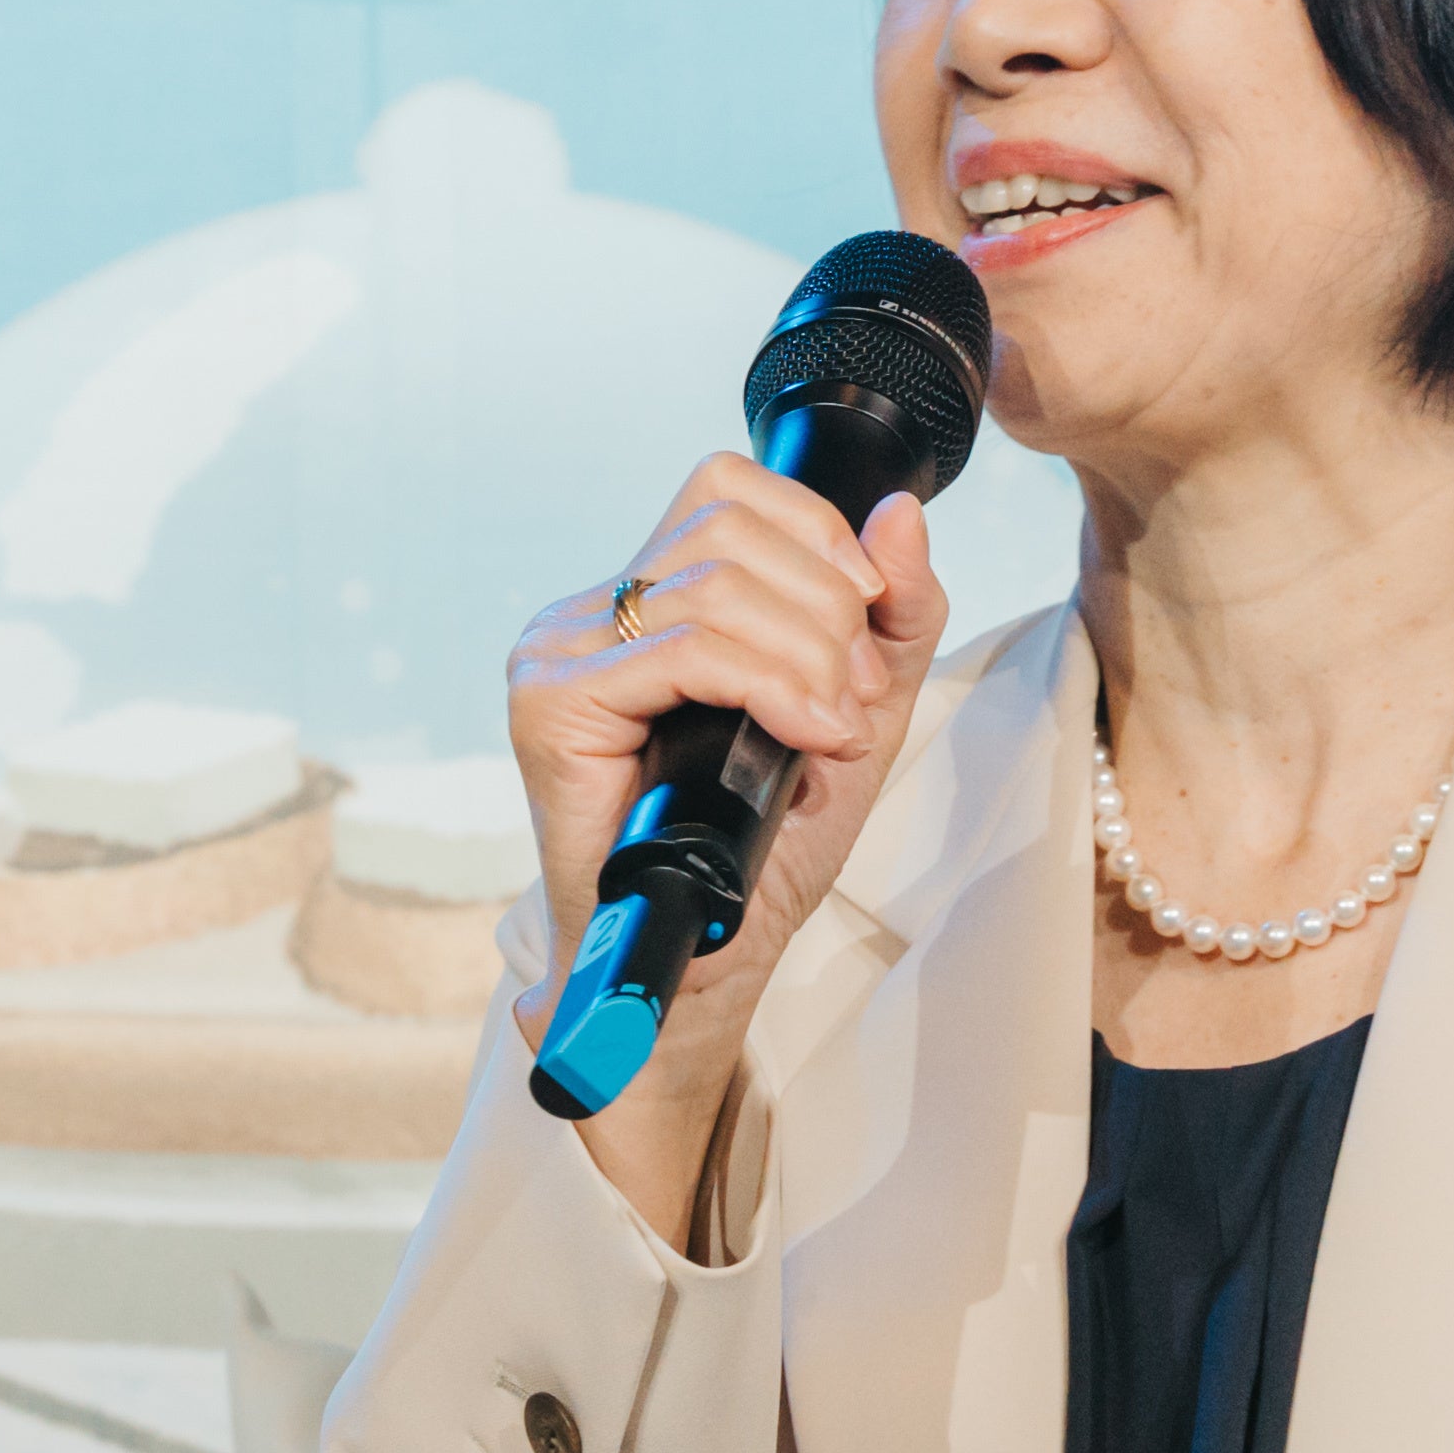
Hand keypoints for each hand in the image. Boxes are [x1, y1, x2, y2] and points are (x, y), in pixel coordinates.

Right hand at [504, 454, 947, 1240]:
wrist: (700, 964)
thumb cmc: (762, 851)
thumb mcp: (859, 712)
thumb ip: (894, 615)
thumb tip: (901, 512)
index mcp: (647, 598)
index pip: (728, 488)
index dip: (818, 539)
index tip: (860, 634)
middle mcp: (590, 612)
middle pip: (731, 524)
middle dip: (828, 609)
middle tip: (849, 701)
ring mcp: (561, 652)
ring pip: (717, 582)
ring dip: (810, 657)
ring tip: (829, 730)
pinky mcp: (552, 704)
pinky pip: (686, 647)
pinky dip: (773, 685)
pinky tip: (804, 736)